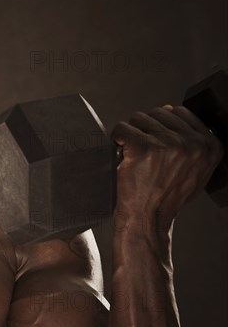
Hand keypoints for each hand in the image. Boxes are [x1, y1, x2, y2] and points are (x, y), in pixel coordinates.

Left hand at [111, 105, 223, 219]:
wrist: (147, 218)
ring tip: (134, 156)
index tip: (156, 146)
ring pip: (138, 118)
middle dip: (145, 129)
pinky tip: (121, 153)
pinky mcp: (144, 147)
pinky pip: (122, 128)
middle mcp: (193, 142)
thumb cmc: (166, 196)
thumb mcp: (193, 168)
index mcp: (210, 144)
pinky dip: (116, 138)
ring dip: (131, 134)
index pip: (179, 112)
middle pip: (157, 113)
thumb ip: (189, 140)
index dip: (161, 127)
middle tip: (142, 153)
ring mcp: (169, 143)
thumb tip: (169, 109)